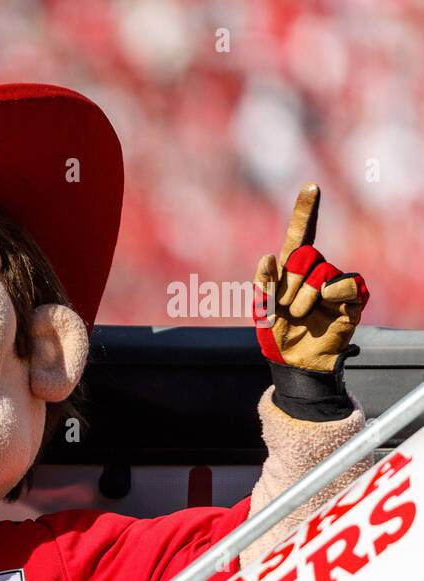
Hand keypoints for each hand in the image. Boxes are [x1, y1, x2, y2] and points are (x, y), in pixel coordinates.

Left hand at [252, 184, 367, 373]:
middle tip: (284, 306)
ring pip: (321, 272)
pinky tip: (325, 308)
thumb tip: (268, 256)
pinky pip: (347, 283)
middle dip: (289, 283)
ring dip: (303, 297)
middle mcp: (315, 270)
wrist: (295, 361)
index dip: (306, 211)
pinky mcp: (353, 297)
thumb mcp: (260, 310)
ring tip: (299, 315)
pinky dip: (332, 295)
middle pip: (304, 256)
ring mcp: (335, 282)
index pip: (302, 234)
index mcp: (292, 269)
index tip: (312, 186)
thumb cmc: (275, 334)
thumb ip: (262, 283)